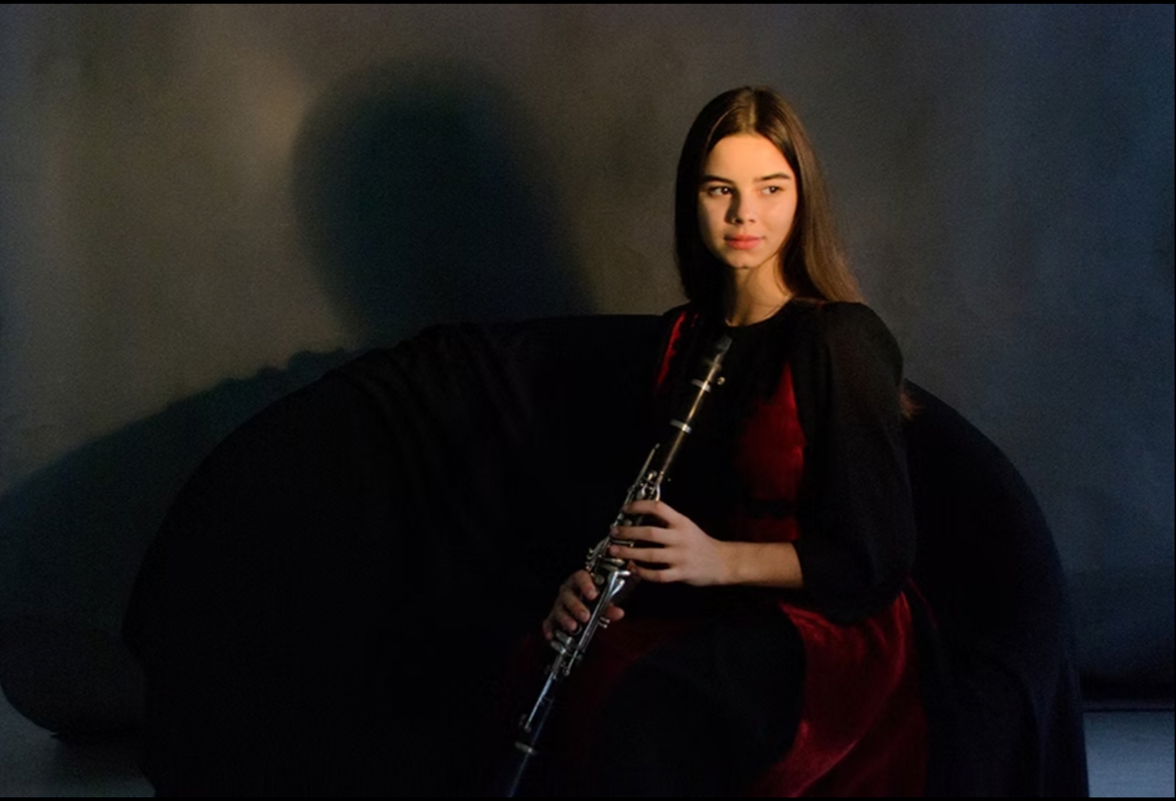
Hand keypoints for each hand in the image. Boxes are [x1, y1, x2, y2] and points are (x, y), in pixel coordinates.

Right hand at [541, 569, 624, 640]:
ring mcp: (560, 603)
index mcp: (580, 581)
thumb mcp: (604, 601)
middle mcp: (568, 590)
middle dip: (576, 606)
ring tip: (574, 627)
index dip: (586, 585)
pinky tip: (552, 636)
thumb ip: (610, 607)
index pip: (581, 577)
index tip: (593, 594)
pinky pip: (548, 622)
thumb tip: (619, 613)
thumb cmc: (593, 598)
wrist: (585, 602)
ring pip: (559, 609)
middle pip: (568, 595)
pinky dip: (549, 629)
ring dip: (566, 618)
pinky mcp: (553, 616)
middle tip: (586, 616)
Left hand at [608, 499, 730, 585]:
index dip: (639, 506)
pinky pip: (658, 575)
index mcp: (681, 522)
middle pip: (649, 533)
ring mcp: (680, 557)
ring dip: (629, 553)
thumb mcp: (686, 526)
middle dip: (627, 532)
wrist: (723, 561)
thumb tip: (641, 516)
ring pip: (650, 555)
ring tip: (615, 551)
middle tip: (614, 532)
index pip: (658, 508)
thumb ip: (667, 522)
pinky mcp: (681, 574)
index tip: (625, 509)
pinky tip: (633, 569)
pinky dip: (643, 573)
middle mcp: (680, 538)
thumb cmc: (701, 543)